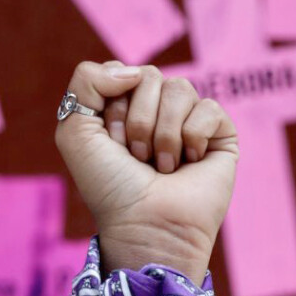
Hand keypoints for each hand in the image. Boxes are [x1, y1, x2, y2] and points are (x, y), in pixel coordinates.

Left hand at [54, 61, 238, 280]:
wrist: (145, 225)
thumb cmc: (110, 187)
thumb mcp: (75, 130)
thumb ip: (86, 80)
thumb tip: (135, 70)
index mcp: (124, 107)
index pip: (122, 72)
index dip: (113, 106)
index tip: (111, 143)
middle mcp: (157, 111)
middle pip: (150, 75)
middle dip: (138, 121)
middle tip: (137, 158)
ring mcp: (189, 121)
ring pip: (179, 89)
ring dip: (163, 134)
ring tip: (162, 166)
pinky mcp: (220, 135)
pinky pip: (209, 108)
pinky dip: (192, 138)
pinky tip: (189, 164)